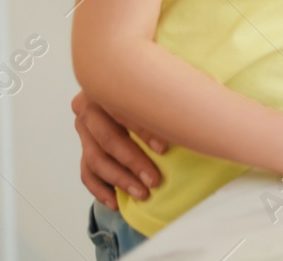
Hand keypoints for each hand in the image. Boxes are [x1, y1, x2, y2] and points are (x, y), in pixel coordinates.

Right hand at [73, 90, 166, 207]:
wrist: (127, 85)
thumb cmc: (151, 83)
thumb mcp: (161, 80)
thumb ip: (170, 90)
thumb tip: (199, 106)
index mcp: (107, 87)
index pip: (124, 111)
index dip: (144, 131)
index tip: (164, 149)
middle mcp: (89, 108)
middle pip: (108, 139)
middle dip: (133, 162)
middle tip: (154, 181)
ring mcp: (84, 129)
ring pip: (96, 160)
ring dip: (120, 180)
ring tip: (142, 193)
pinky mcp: (84, 146)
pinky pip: (87, 172)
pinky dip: (100, 189)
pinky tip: (116, 202)